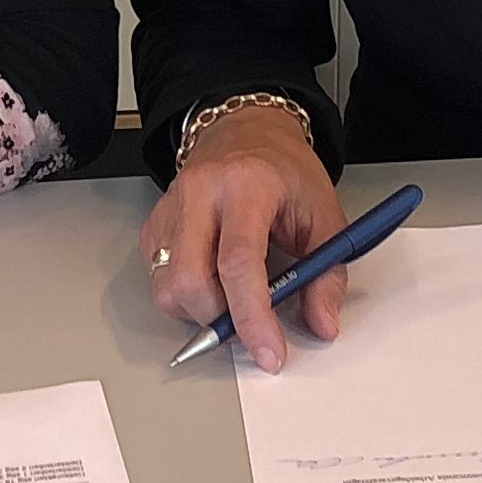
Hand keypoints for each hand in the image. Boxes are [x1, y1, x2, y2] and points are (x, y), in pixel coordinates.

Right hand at [137, 104, 343, 373]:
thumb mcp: (324, 215)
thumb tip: (322, 324)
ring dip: (200, 310)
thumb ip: (328, 273)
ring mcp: (170, 206)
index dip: (253, 317)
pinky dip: (183, 293)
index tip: (270, 353)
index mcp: (246, 186)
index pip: (239, 263)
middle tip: (250, 323)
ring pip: (167, 287)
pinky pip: (157, 277)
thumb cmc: (285, 172)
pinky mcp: (153, 221)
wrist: (246, 130)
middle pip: (191, 281)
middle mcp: (200, 193)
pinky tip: (210, 276)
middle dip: (221, 320)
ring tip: (230, 293)